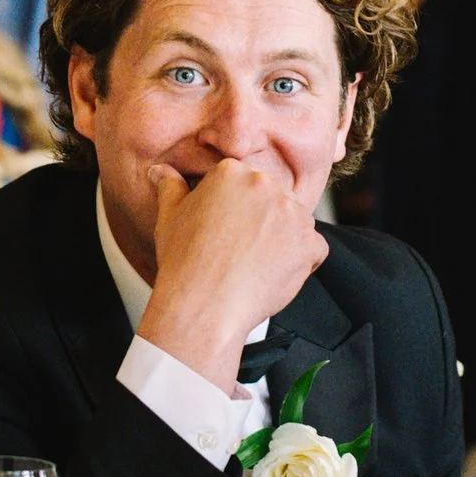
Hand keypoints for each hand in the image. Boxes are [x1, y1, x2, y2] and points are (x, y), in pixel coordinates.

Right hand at [137, 158, 326, 392]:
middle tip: (239, 249)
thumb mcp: (169, 217)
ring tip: (254, 262)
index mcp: (233, 172)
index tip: (225, 229)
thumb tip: (161, 171)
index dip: (235, 209)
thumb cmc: (184, 263)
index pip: (245, 183)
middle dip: (261, 221)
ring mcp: (291, 214)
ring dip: (282, 239)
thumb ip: (170, 187)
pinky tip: (274, 273)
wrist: (203, 306)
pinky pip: (315, 248)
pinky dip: (301, 261)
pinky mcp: (308, 244)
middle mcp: (266, 185)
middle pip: (272, 199)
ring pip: (295, 222)